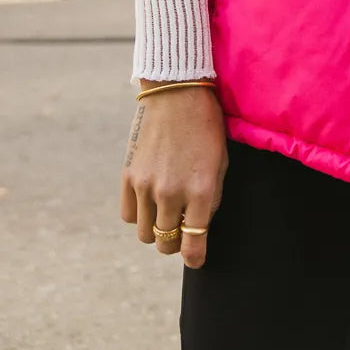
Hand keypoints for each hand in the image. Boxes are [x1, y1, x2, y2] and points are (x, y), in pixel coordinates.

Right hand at [120, 83, 227, 268]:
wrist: (177, 92)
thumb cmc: (206, 126)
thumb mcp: (220, 162)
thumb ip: (210, 200)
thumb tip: (197, 228)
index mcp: (200, 190)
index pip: (193, 245)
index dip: (195, 258)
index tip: (196, 258)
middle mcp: (171, 192)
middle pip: (166, 244)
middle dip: (176, 242)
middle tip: (183, 229)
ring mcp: (146, 185)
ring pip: (146, 235)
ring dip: (157, 230)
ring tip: (167, 213)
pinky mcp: (129, 175)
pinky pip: (129, 215)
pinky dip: (140, 215)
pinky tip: (150, 200)